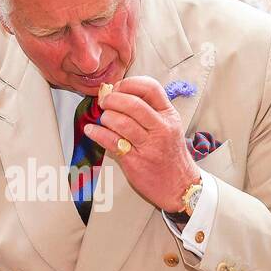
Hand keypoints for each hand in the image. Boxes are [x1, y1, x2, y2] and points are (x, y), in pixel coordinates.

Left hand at [84, 76, 199, 212]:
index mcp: (169, 115)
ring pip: (121, 122)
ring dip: (106, 117)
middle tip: (104, 102)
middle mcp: (161, 128)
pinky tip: (91, 130)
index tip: (117, 88)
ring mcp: (149, 146)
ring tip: (104, 119)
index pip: (150, 88)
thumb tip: (117, 93)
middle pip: (133, 104)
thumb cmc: (170, 154)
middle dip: (113, 99)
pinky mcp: (135, 161)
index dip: (129, 84)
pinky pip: (111, 142)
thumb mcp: (169, 126)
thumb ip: (149, 110)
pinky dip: (97, 133)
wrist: (179, 185)